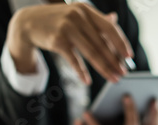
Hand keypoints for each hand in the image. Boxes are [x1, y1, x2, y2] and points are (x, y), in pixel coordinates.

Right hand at [6, 2, 133, 83]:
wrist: (27, 23)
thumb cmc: (57, 21)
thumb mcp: (76, 15)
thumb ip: (95, 20)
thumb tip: (115, 20)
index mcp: (86, 9)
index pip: (109, 28)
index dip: (121, 42)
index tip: (129, 56)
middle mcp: (77, 16)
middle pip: (101, 44)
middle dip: (114, 61)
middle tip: (123, 73)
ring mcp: (67, 28)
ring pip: (91, 52)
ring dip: (104, 68)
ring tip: (113, 79)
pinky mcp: (57, 40)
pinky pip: (74, 59)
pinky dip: (81, 72)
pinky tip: (88, 81)